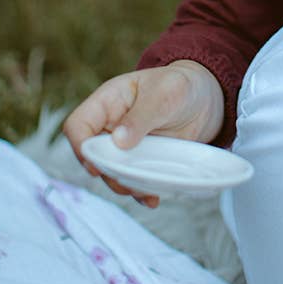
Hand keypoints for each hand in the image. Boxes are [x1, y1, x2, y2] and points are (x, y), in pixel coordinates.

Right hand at [63, 60, 224, 208]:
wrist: (204, 99)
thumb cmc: (180, 86)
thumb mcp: (165, 94)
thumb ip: (142, 116)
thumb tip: (118, 140)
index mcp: (108, 102)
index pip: (78, 125)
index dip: (80, 146)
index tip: (97, 164)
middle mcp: (110, 127)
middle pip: (91, 157)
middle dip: (107, 173)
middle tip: (129, 181)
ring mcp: (123, 147)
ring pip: (110, 173)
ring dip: (124, 186)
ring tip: (146, 190)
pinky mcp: (139, 162)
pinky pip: (131, 181)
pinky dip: (140, 193)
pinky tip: (153, 198)